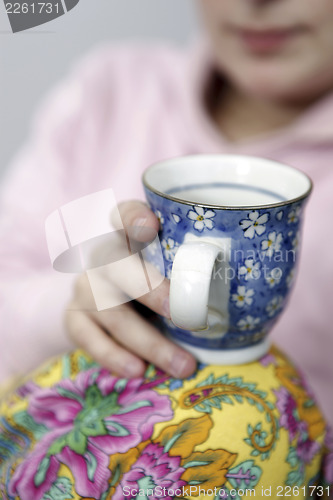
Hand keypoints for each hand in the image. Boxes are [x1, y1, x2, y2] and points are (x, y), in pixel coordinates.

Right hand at [64, 200, 196, 378]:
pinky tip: (138, 371)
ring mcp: (84, 287)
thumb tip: (249, 294)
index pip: (124, 214)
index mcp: (125, 236)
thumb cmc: (148, 282)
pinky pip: (87, 337)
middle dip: (149, 290)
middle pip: (115, 264)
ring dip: (148, 341)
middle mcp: (100, 257)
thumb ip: (190, 269)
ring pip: (110, 310)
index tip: (150, 226)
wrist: (104, 303)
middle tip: (185, 316)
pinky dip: (113, 356)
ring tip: (182, 366)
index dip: (134, 217)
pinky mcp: (73, 317)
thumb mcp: (166, 269)